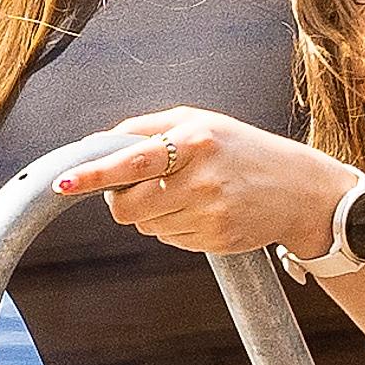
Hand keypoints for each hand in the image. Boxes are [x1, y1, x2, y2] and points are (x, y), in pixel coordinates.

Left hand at [83, 106, 364, 259]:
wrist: (301, 191)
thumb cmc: (242, 149)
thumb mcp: (201, 123)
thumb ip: (147, 129)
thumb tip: (97, 144)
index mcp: (194, 141)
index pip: (131, 160)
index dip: (93, 175)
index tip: (63, 184)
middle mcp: (201, 178)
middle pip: (127, 208)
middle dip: (122, 202)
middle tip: (143, 189)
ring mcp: (210, 213)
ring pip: (146, 227)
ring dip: (154, 214)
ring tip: (189, 195)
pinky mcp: (217, 240)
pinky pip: (170, 240)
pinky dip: (176, 228)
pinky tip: (205, 212)